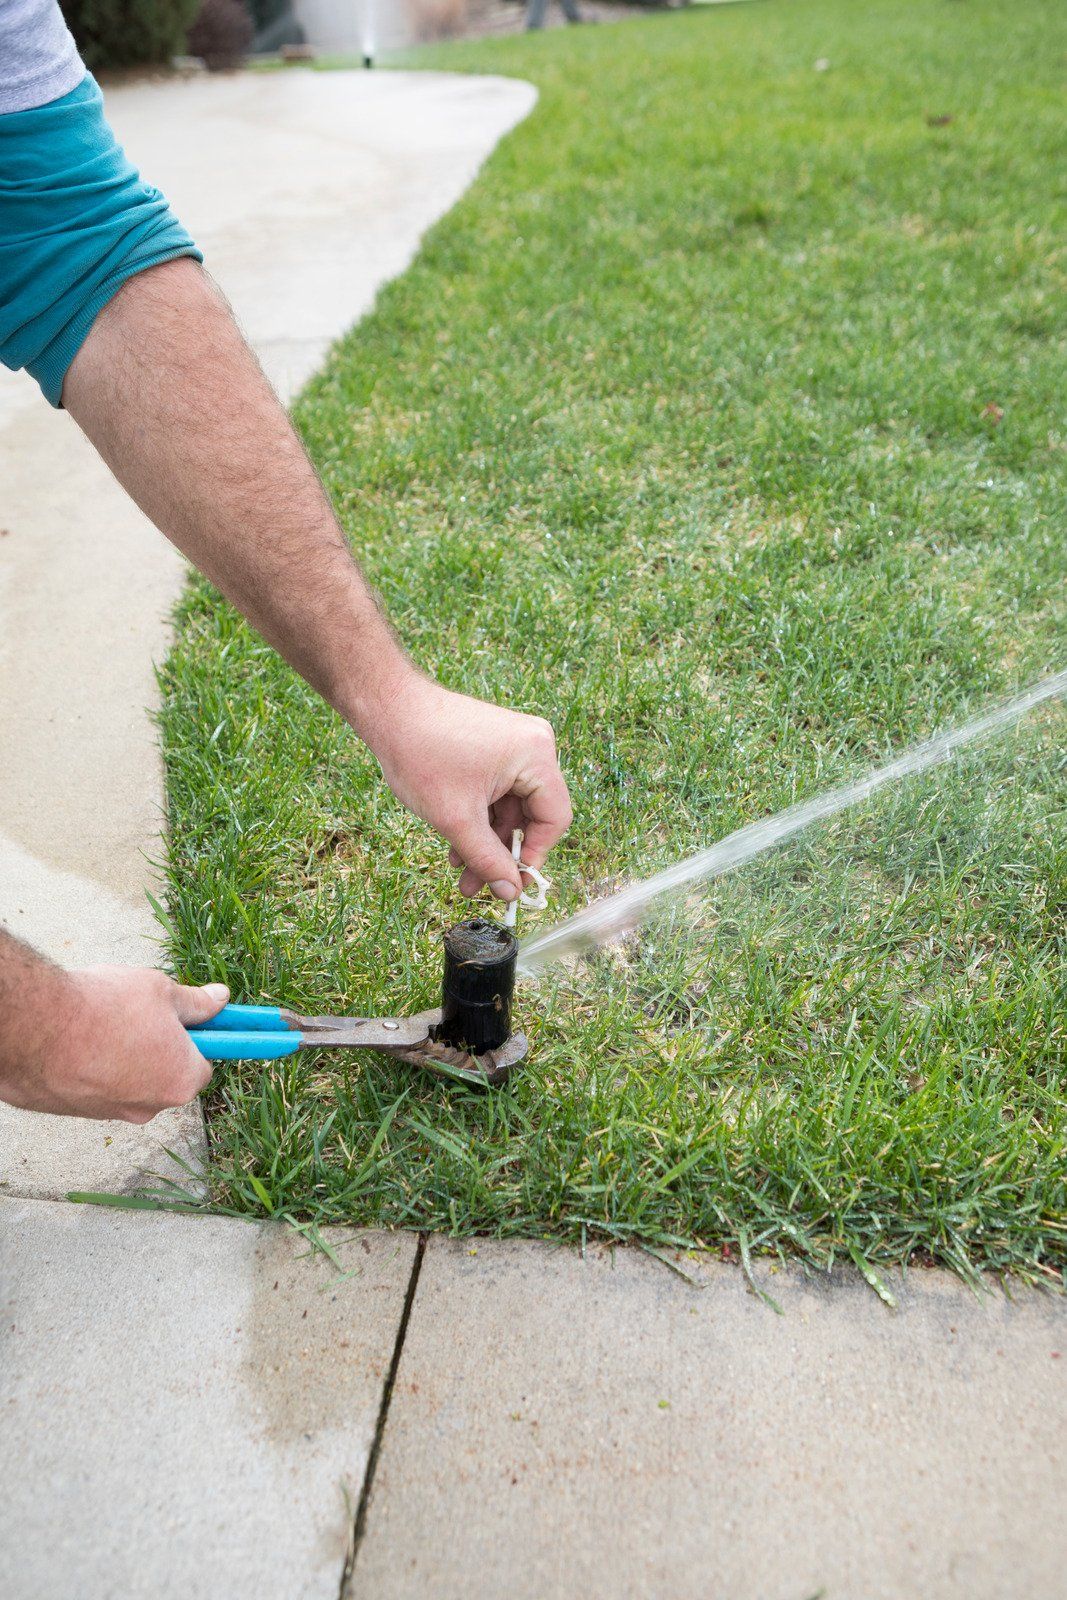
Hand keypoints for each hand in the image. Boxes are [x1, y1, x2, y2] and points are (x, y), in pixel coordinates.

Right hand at [5, 966, 228, 1123]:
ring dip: (124, 1057)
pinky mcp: (75, 1112)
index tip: (189, 1023)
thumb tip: (220, 1000)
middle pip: (166, 1076)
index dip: (198, 1040)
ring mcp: (109, 1114)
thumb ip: (196, 1002)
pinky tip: (78, 1040)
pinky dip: (93, 1066)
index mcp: (180, 1081)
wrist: (36, 1027)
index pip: (204, 1066)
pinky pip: (95, 1086)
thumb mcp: (161, 991)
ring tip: (103, 1023)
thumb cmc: (105, 1008)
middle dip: (159, 1048)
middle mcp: (148, 1107)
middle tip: (141, 1015)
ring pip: (128, 1081)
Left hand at [365, 676, 572, 898]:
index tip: (510, 882)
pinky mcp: (494, 748)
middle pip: (530, 815)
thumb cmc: (420, 753)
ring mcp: (514, 745)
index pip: (554, 818)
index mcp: (536, 755)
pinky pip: (496, 793)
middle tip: (478, 886)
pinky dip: (478, 819)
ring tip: (459, 873)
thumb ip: (487, 858)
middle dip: (500, 853)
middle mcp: (533, 746)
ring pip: (509, 809)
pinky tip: (455, 846)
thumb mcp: (456, 818)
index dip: (534, 855)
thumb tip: (511, 892)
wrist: (387, 709)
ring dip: (485, 841)